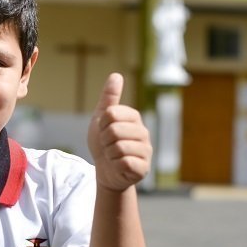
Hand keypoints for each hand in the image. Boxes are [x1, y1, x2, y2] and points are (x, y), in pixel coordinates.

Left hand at [87, 73, 151, 190]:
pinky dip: (116, 165)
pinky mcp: (143, 168)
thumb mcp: (101, 119)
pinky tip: (119, 166)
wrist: (106, 171)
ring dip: (109, 154)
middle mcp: (143, 133)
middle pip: (114, 130)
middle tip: (108, 145)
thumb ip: (109, 98)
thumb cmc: (104, 144)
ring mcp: (146, 151)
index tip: (104, 130)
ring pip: (118, 147)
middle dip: (104, 140)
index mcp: (134, 118)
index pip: (111, 113)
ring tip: (113, 155)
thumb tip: (116, 75)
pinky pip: (124, 163)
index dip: (101, 124)